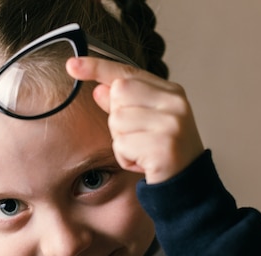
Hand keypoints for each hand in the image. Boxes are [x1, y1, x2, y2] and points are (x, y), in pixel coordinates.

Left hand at [66, 57, 204, 183]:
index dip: (97, 67)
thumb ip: (122, 105)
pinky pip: (122, 145)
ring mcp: (171, 123)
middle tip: (138, 138)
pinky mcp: (163, 146)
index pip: (128, 72)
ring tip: (142, 153)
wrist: (188, 186)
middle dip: (117, 119)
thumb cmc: (163, 153)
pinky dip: (126, 159)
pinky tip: (144, 164)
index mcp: (171, 92)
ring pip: (117, 120)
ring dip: (121, 143)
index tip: (72, 64)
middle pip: (118, 93)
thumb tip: (99, 88)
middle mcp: (174, 103)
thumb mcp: (143, 124)